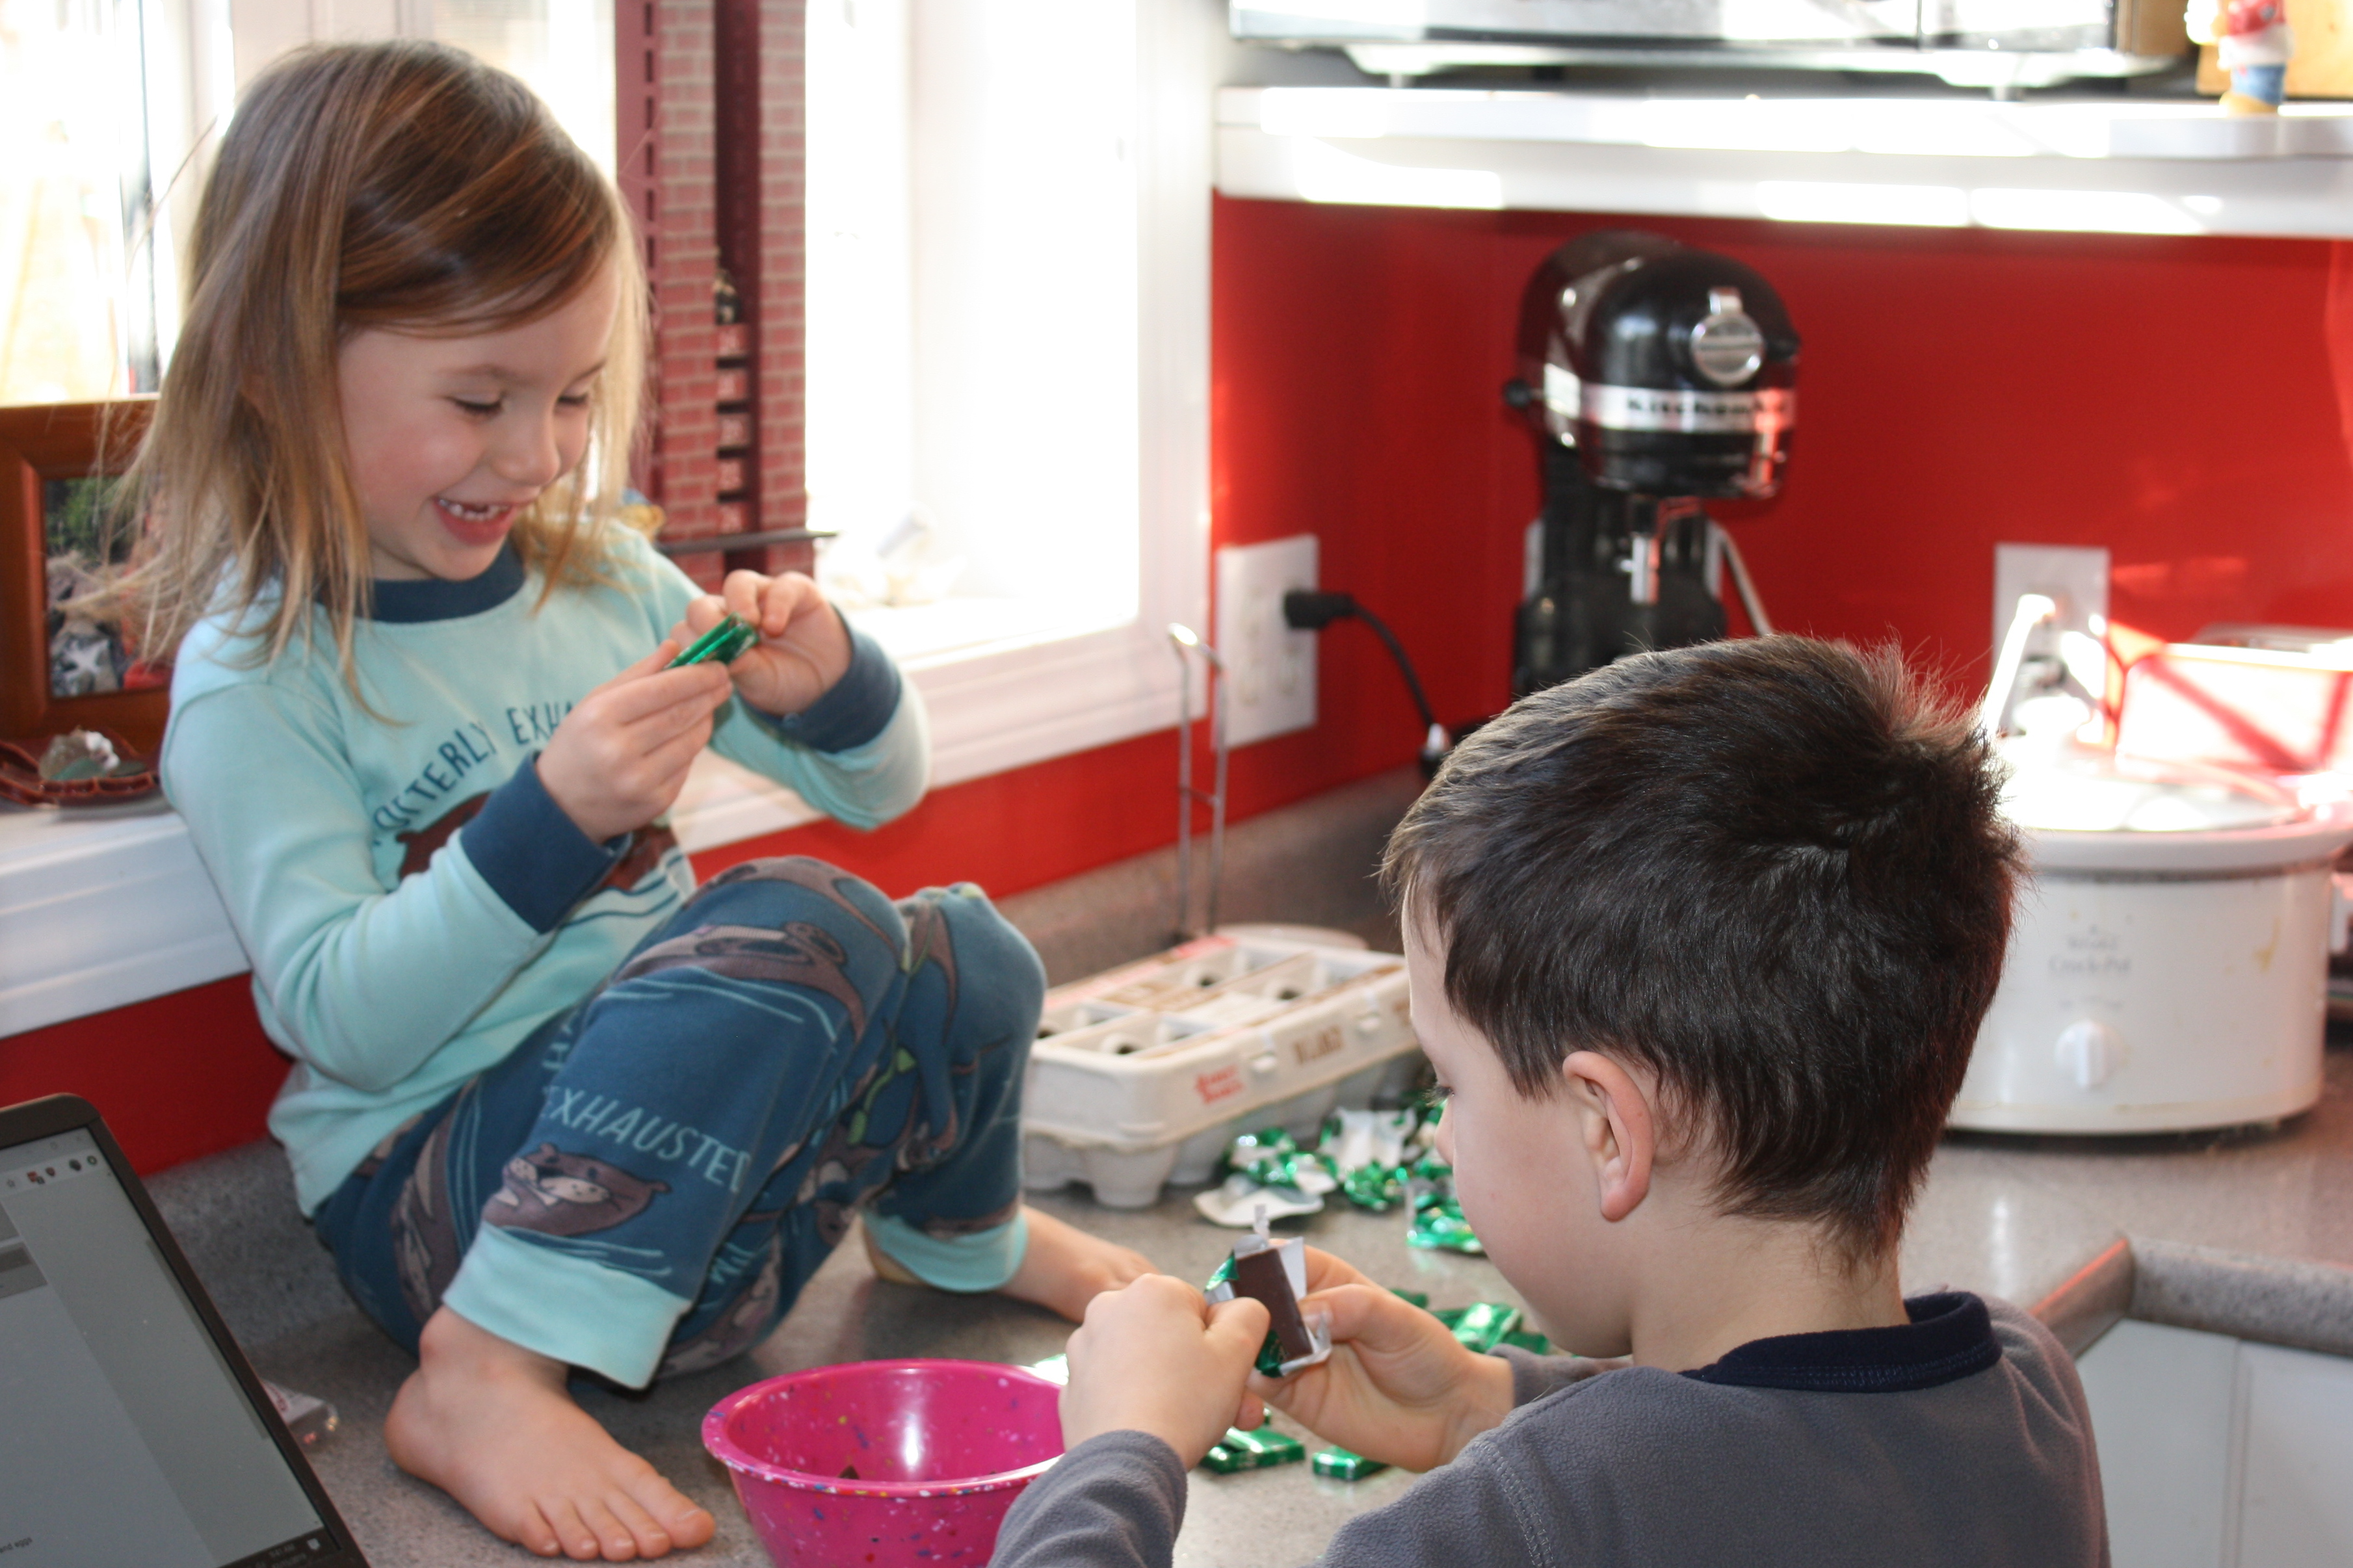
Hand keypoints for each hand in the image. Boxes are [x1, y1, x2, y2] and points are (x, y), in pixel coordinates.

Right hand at [535, 644, 730, 841]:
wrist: (561, 804)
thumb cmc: (580, 742)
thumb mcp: (595, 702)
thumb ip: (637, 674)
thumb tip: (674, 646)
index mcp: (601, 717)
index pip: (663, 690)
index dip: (697, 676)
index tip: (718, 666)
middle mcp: (619, 750)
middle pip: (681, 714)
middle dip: (709, 694)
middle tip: (724, 680)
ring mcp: (640, 780)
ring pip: (691, 741)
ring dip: (706, 718)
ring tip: (711, 703)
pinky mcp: (656, 801)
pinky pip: (687, 766)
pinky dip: (692, 747)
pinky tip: (690, 734)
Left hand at [669, 570, 851, 718]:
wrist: (825, 682)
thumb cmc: (782, 681)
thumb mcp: (758, 682)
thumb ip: (738, 667)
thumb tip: (716, 659)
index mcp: (715, 638)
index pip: (687, 630)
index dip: (689, 642)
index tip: (701, 661)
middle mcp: (732, 613)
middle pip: (703, 604)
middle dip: (706, 621)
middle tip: (719, 640)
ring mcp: (761, 597)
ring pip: (737, 583)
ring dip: (739, 604)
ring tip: (750, 626)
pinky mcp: (793, 589)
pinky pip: (780, 587)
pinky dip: (775, 604)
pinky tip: (776, 625)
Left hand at [1059, 1274, 1270, 1466]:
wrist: (1127, 1465)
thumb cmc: (1182, 1406)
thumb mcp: (1239, 1351)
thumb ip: (1249, 1315)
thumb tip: (1241, 1310)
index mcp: (1152, 1291)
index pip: (1201, 1308)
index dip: (1221, 1345)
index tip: (1228, 1376)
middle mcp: (1110, 1308)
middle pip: (1171, 1335)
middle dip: (1200, 1370)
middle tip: (1222, 1408)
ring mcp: (1085, 1348)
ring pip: (1144, 1361)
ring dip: (1170, 1386)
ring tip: (1185, 1422)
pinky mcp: (1074, 1385)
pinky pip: (1118, 1388)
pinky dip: (1135, 1403)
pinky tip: (1151, 1428)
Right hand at [1250, 1248, 1513, 1471]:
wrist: (1445, 1416)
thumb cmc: (1426, 1354)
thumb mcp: (1395, 1317)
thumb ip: (1348, 1306)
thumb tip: (1300, 1316)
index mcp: (1325, 1279)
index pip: (1276, 1258)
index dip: (1256, 1263)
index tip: (1248, 1278)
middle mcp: (1301, 1313)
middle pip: (1251, 1300)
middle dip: (1239, 1307)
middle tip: (1249, 1324)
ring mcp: (1292, 1354)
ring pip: (1247, 1342)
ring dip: (1242, 1347)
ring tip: (1257, 1355)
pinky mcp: (1290, 1394)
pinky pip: (1255, 1383)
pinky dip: (1248, 1382)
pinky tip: (1264, 1383)